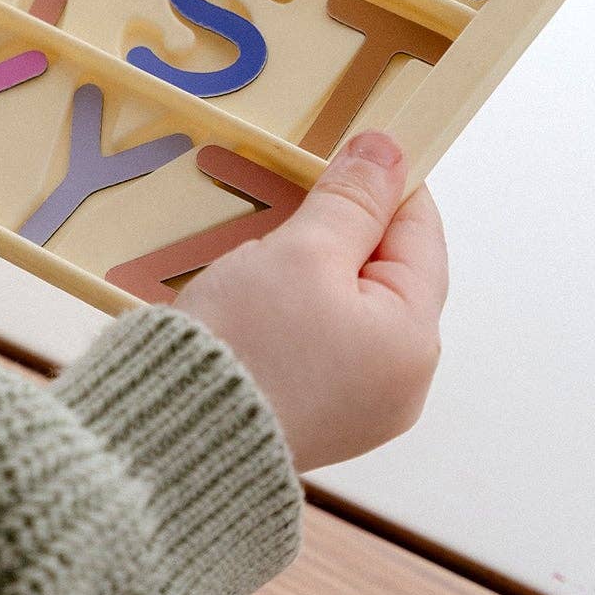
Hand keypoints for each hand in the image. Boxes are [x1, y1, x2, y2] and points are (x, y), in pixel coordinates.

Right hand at [180, 131, 447, 472]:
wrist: (174, 441)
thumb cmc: (244, 347)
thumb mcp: (301, 252)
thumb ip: (351, 200)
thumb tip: (389, 153)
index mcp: (413, 339)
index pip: (420, 232)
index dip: (385, 184)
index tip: (347, 152)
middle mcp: (402, 383)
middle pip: (387, 274)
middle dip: (342, 235)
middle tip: (288, 211)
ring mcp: (362, 409)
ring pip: (351, 309)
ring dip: (313, 274)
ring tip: (262, 263)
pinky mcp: (320, 421)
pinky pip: (324, 346)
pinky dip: (297, 315)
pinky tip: (256, 307)